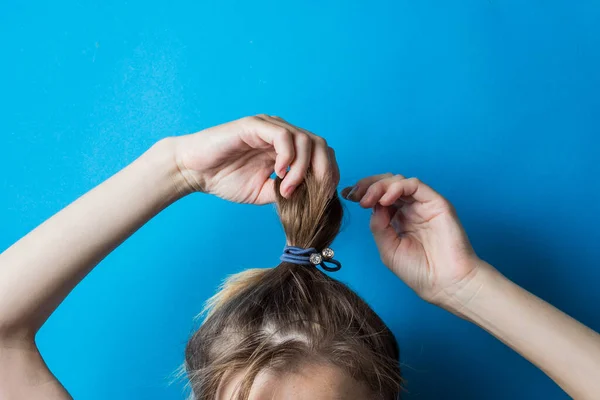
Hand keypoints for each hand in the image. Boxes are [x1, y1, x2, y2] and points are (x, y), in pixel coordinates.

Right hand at [172, 115, 338, 203]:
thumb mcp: (265, 192)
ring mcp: (269, 127)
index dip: (328, 173)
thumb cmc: (225, 179)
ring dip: (303, 168)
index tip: (323, 197)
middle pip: (320, 144)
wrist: (194, 171)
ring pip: (305, 140)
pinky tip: (278, 173)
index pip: (321, 154)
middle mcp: (282, 133)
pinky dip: (287, 157)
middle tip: (315, 193)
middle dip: (324, 171)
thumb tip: (312, 199)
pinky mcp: (254, 125)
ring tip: (288, 189)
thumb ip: (288, 192)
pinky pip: (283, 137)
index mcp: (287, 148)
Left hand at [342, 174, 482, 306]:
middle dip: (368, 185)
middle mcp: (410, 209)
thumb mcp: (388, 248)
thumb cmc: (419, 271)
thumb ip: (378, 225)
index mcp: (398, 219)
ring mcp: (422, 205)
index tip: (347, 196)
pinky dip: (397, 187)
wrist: (444, 283)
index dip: (362, 192)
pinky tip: (385, 199)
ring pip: (399, 181)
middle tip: (356, 196)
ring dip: (379, 186)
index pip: (378, 197)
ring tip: (369, 200)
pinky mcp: (436, 202)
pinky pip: (415, 184)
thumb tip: (372, 205)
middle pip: (387, 184)